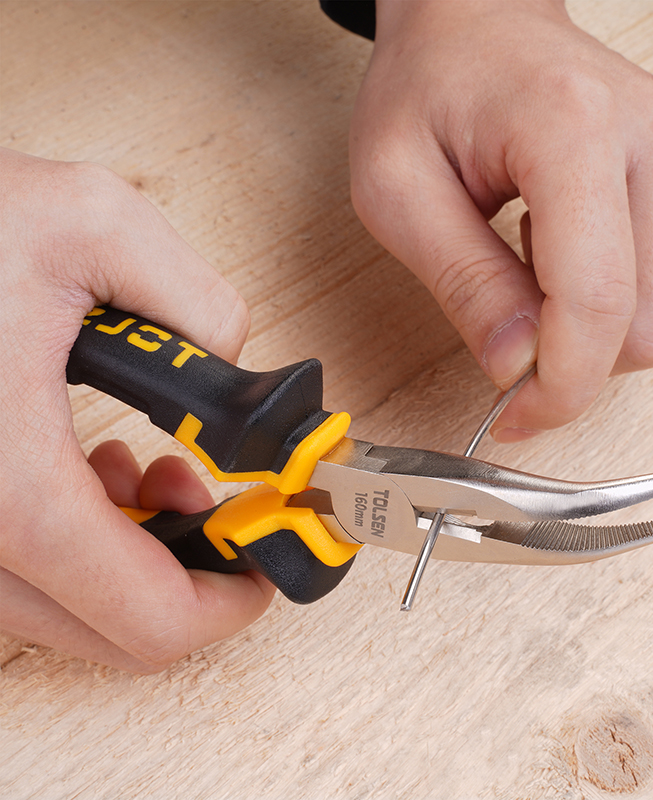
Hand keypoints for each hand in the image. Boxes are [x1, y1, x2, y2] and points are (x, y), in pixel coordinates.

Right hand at [0, 148, 272, 671]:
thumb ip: (198, 304)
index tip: (268, 558)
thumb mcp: (94, 225)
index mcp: (9, 481)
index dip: (232, 599)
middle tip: (225, 504)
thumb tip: (230, 367)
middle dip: (193, 572)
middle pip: (114, 629)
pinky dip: (87, 538)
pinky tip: (101, 469)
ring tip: (162, 473)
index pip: (150, 615)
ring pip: (68, 606)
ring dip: (141, 553)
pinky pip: (27, 570)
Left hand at [349, 0, 652, 438]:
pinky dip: (604, 300)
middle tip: (503, 339)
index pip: (599, 301)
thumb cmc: (427, 89)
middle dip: (572, 364)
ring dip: (585, 330)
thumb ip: (463, 283)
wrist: (477, 22)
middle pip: (646, 328)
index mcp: (576, 129)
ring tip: (523, 266)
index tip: (514, 414)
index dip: (559, 384)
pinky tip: (557, 251)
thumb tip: (517, 368)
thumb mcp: (398, 190)